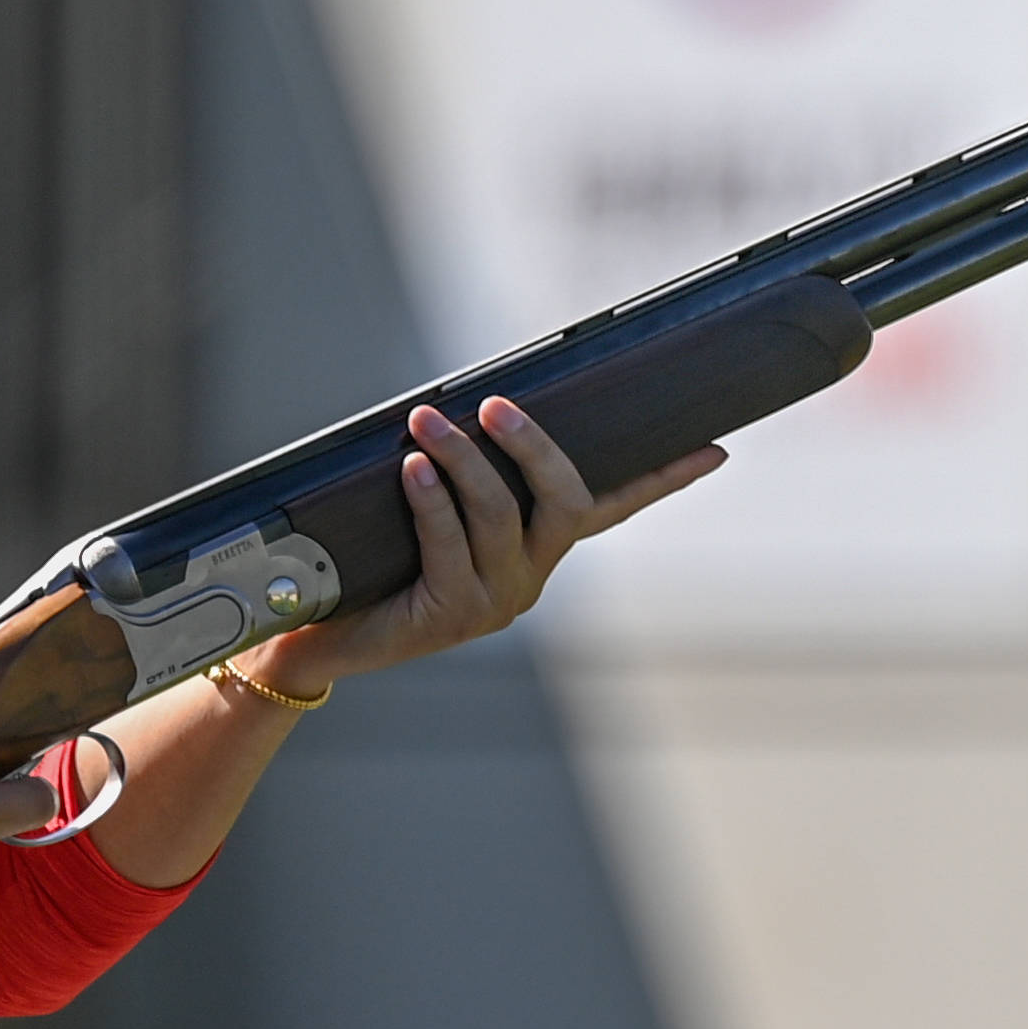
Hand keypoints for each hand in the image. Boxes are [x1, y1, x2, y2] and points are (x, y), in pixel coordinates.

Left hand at [250, 398, 722, 695]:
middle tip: (498, 404)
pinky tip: (413, 468)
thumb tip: (464, 399)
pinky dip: (431, 499)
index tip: (715, 449)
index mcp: (537, 548)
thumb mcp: (427, 503)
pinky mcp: (450, 617)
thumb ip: (459, 467)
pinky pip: (449, 545)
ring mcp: (495, 600)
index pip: (614, 508)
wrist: (312, 629)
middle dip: (535, 448)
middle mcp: (528, 576)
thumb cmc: (373, 554)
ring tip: (426, 420)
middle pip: (566, 502)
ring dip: (462, 459)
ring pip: (500, 515)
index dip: (664, 479)